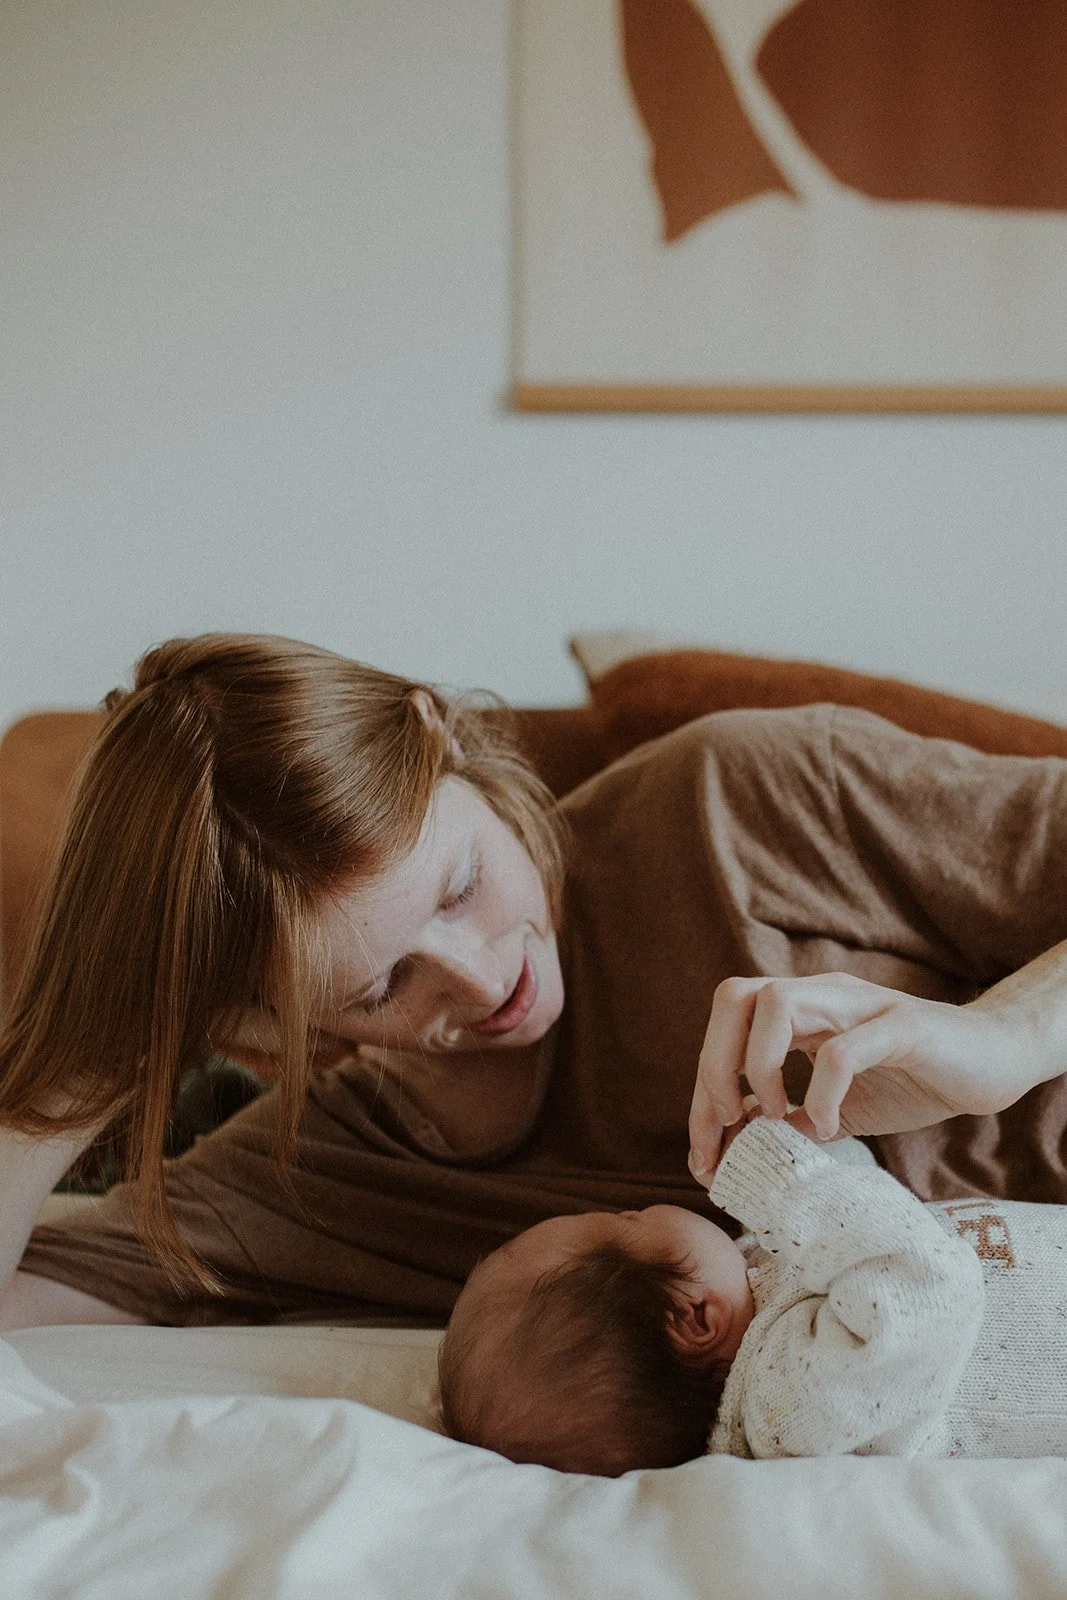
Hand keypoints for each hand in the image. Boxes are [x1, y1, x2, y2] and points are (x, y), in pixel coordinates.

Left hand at [687, 969, 1057, 1178]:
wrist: (994, 1060)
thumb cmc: (913, 1080)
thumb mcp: (837, 1108)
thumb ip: (789, 1120)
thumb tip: (733, 1149)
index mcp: (800, 1010)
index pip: (725, 1027)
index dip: (703, 1089)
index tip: (703, 1155)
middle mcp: (821, 994)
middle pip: (735, 996)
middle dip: (715, 1067)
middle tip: (728, 1125)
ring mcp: (860, 1004)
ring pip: (777, 1002)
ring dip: (760, 1064)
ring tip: (777, 1116)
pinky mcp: (902, 1025)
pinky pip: (844, 1048)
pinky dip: (823, 1091)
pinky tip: (829, 1127)